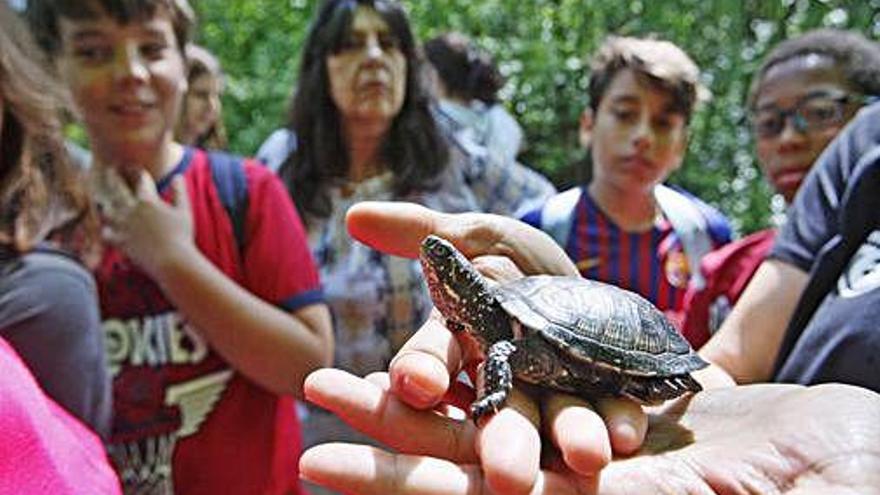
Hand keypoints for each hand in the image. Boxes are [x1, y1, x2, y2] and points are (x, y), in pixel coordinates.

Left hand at [93, 166, 193, 274]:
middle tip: (110, 171)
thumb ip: (180, 192)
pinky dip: (107, 229)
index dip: (139, 172)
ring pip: (107, 210)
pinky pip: (106, 232)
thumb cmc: (182, 236)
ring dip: (107, 205)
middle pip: (117, 189)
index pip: (141, 180)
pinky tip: (109, 228)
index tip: (136, 168)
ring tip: (105, 201)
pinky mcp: (120, 241)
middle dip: (114, 178)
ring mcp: (123, 226)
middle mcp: (131, 210)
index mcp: (148, 200)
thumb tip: (178, 176)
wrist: (171, 261)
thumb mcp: (184, 211)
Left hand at [301, 378, 879, 493]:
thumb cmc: (849, 486)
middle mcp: (585, 489)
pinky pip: (546, 379)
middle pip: (469, 463)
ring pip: (498, 417)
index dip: (403, 485)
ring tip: (355, 373)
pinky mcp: (620, 407)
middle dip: (389, 438)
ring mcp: (600, 449)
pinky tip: (453, 333)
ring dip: (428, 396)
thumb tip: (588, 493)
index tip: (322, 462)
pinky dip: (497, 356)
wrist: (863, 454)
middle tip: (313, 400)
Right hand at [330, 201, 647, 493]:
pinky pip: (610, 411)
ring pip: (554, 420)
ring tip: (589, 453)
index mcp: (458, 344)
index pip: (430, 363)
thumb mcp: (477, 238)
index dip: (423, 371)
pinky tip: (630, 431)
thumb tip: (354, 214)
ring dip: (570, 435)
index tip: (417, 385)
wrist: (578, 284)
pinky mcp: (601, 397)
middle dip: (502, 438)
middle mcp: (499, 381)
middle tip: (507, 473)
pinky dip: (618, 420)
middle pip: (495, 410)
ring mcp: (550, 394)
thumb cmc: (516, 264)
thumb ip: (420, 230)